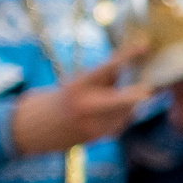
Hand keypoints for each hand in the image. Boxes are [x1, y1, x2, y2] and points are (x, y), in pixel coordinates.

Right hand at [11, 52, 151, 157]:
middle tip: (151, 87)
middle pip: (121, 100)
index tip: (144, 44)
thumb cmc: (61, 98)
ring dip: (131, 102)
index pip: (106, 67)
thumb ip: (104, 76)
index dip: (126, 55)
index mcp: (78, 86)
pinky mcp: (96, 137)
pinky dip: (123, 114)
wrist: (32, 130)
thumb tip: (134, 63)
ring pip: (125, 112)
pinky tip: (114, 111)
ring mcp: (91, 125)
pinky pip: (120, 123)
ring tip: (123, 96)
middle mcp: (85, 106)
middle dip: (138, 94)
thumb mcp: (76, 82)